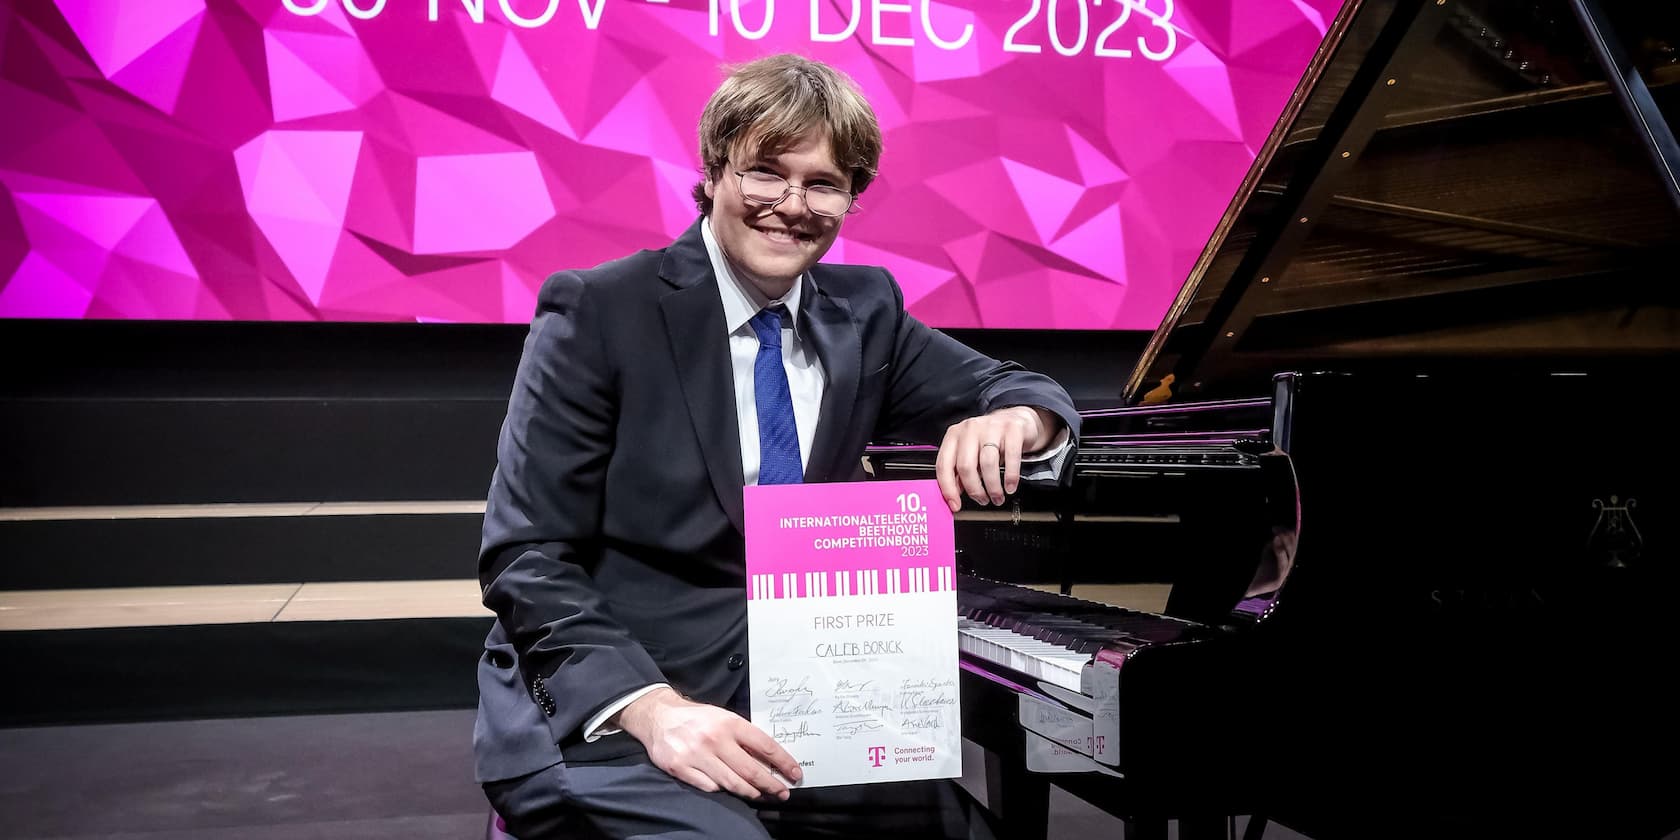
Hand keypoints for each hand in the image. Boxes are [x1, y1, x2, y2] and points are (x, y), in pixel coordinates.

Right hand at [614, 686, 801, 799]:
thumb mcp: (723, 717)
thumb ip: (743, 736)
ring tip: (759, 794)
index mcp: (730, 723)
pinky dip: (721, 789)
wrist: (659, 716)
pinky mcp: (681, 768)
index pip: (765, 746)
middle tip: (782, 792)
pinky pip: (709, 787)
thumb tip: (769, 758)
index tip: (795, 774)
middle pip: (751, 770)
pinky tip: (728, 788)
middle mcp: (715, 739)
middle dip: (771, 785)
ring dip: (750, 792)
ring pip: (732, 783)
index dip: (784, 763)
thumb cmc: (697, 718)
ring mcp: (696, 755)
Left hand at [936, 406, 1056, 512]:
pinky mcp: (1012, 429)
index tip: (955, 505)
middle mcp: (970, 429)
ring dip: (993, 487)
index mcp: (954, 435)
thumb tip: (955, 494)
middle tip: (982, 500)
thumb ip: (961, 471)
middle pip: (965, 466)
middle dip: (974, 490)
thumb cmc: (990, 439)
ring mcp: (991, 427)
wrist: (1017, 420)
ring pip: (987, 463)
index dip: (948, 489)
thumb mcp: (971, 452)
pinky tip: (1010, 486)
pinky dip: (1011, 476)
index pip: (943, 465)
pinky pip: (1011, 456)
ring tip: (997, 497)